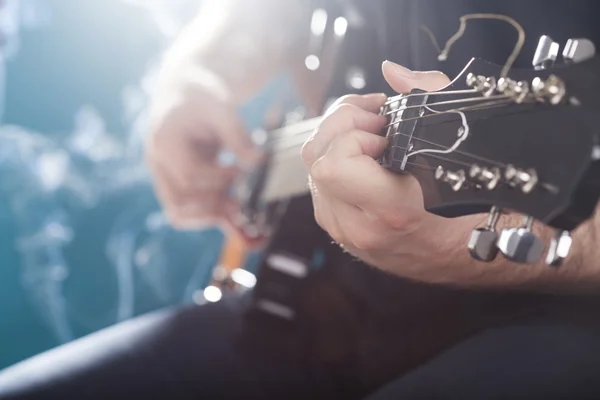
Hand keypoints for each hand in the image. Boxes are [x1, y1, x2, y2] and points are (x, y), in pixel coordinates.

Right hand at [145, 67, 261, 228]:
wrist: (184, 100)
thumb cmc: (201, 102)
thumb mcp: (221, 110)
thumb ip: (238, 136)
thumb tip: (258, 161)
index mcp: (164, 141)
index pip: (189, 173)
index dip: (218, 178)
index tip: (240, 172)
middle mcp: (158, 165)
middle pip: (179, 199)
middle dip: (214, 203)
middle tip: (242, 199)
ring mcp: (163, 179)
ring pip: (178, 213)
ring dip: (210, 216)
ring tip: (239, 210)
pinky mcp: (174, 189)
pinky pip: (185, 214)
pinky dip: (207, 218)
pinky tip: (232, 216)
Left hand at [301, 61, 455, 275]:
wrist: (451, 254)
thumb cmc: (462, 203)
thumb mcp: (458, 144)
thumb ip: (428, 96)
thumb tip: (391, 72)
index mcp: (389, 212)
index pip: (335, 165)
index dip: (354, 135)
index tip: (385, 130)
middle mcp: (357, 226)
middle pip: (316, 159)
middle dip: (343, 125)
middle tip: (376, 122)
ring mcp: (340, 229)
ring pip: (311, 167)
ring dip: (338, 138)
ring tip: (372, 133)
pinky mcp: (332, 224)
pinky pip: (317, 180)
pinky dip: (335, 156)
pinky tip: (362, 153)